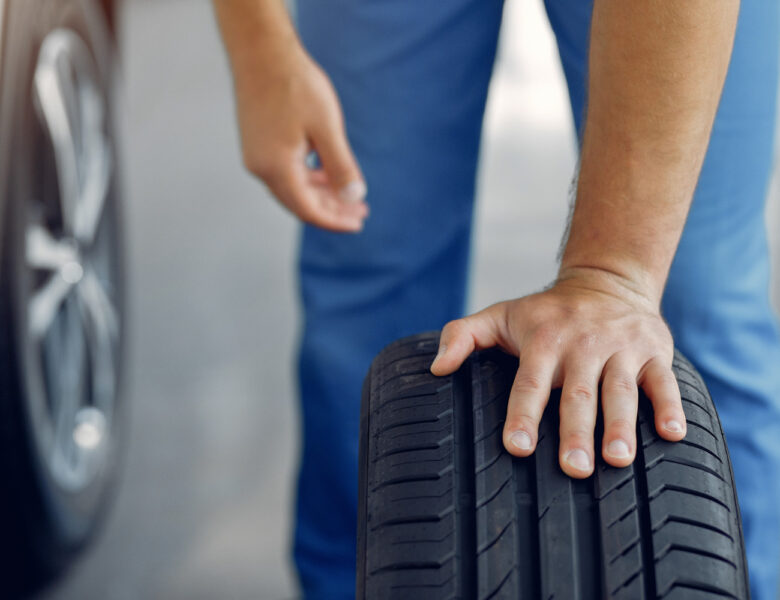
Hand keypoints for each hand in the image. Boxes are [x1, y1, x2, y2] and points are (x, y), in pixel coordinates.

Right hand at [230, 42, 367, 231]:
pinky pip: (285, 173)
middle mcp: (260, 167)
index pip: (309, 209)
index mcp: (276, 167)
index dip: (335, 220)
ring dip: (321, 194)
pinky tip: (327, 175)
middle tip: (361, 211)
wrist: (260, 51)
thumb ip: (341, 166)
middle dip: (332, 210)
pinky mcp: (257, 144)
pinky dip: (308, 179)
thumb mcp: (327, 128)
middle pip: (300, 203)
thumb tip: (355, 197)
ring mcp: (256, 156)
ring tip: (349, 195)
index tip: (359, 222)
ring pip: (293, 188)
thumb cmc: (295, 85)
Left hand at [430, 267, 685, 477]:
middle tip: (574, 469)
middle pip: (578, 393)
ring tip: (618, 460)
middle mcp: (583, 344)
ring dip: (621, 426)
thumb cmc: (545, 312)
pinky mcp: (653, 352)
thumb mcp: (500, 315)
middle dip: (576, 432)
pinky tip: (674, 434)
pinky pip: (664, 381)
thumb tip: (436, 369)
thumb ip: (462, 336)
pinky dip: (671, 406)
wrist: (606, 281)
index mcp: (544, 340)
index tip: (516, 446)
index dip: (523, 413)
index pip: (529, 381)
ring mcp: (621, 348)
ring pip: (621, 391)